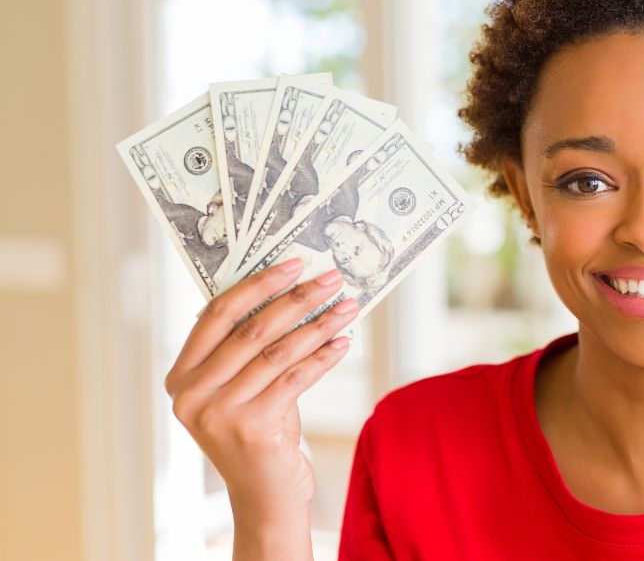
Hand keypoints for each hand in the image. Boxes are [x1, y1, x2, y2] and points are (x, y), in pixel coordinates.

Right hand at [164, 258, 358, 544]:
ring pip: (278, 352)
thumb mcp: (242, 388)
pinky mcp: (252, 428)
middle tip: (331, 279)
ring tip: (347, 307)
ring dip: (319, 325)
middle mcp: (191, 394)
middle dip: (297, 299)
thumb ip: (249, 349)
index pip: (216, 314)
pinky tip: (343, 342)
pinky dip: (323, 356)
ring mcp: (218, 413)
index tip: (293, 263)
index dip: (256, 285)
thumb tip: (290, 289)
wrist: (265, 495)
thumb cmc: (259, 431)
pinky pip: (295, 378)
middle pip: (251, 329)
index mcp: (180, 377)